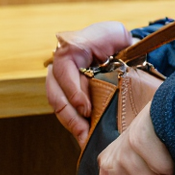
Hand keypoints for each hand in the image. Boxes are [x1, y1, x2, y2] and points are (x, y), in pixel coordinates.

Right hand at [45, 21, 133, 145]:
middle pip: (55, 93)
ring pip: (58, 105)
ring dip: (71, 123)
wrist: (119, 46)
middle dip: (69, 116)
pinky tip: (85, 136)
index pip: (63, 71)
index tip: (86, 109)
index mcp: (70, 50)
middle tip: (84, 133)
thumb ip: (114, 46)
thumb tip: (117, 62)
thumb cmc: (117, 39)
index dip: (73, 92)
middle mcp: (59, 66)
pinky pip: (65, 110)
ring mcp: (60, 80)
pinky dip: (74, 124)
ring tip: (84, 139)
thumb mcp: (117, 36)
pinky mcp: (67, 93)